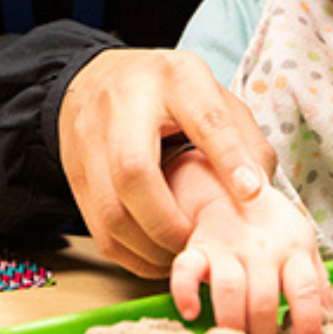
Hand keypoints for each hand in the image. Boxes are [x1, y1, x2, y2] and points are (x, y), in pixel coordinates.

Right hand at [58, 49, 274, 277]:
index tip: (250, 193)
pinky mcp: (73, 173)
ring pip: (111, 211)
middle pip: (133, 171)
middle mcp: (122, 106)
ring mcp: (89, 141)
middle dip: (170, 222)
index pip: (203, 118)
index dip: (228, 157)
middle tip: (199, 242)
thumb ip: (244, 139)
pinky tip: (158, 254)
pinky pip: (99, 231)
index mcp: (173, 79)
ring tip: (182, 254)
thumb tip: (258, 192)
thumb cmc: (168, 94)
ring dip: (150, 247)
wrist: (96, 78)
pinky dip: (132, 255)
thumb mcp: (213, 96)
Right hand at [166, 153, 326, 333]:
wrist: (233, 181)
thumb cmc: (273, 224)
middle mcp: (261, 250)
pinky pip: (184, 270)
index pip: (305, 289)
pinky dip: (184, 293)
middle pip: (264, 300)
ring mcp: (227, 248)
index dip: (308, 322)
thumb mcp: (303, 244)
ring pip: (229, 290)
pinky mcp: (197, 247)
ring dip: (233, 324)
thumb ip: (316, 280)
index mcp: (293, 249)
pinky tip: (191, 313)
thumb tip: (332, 319)